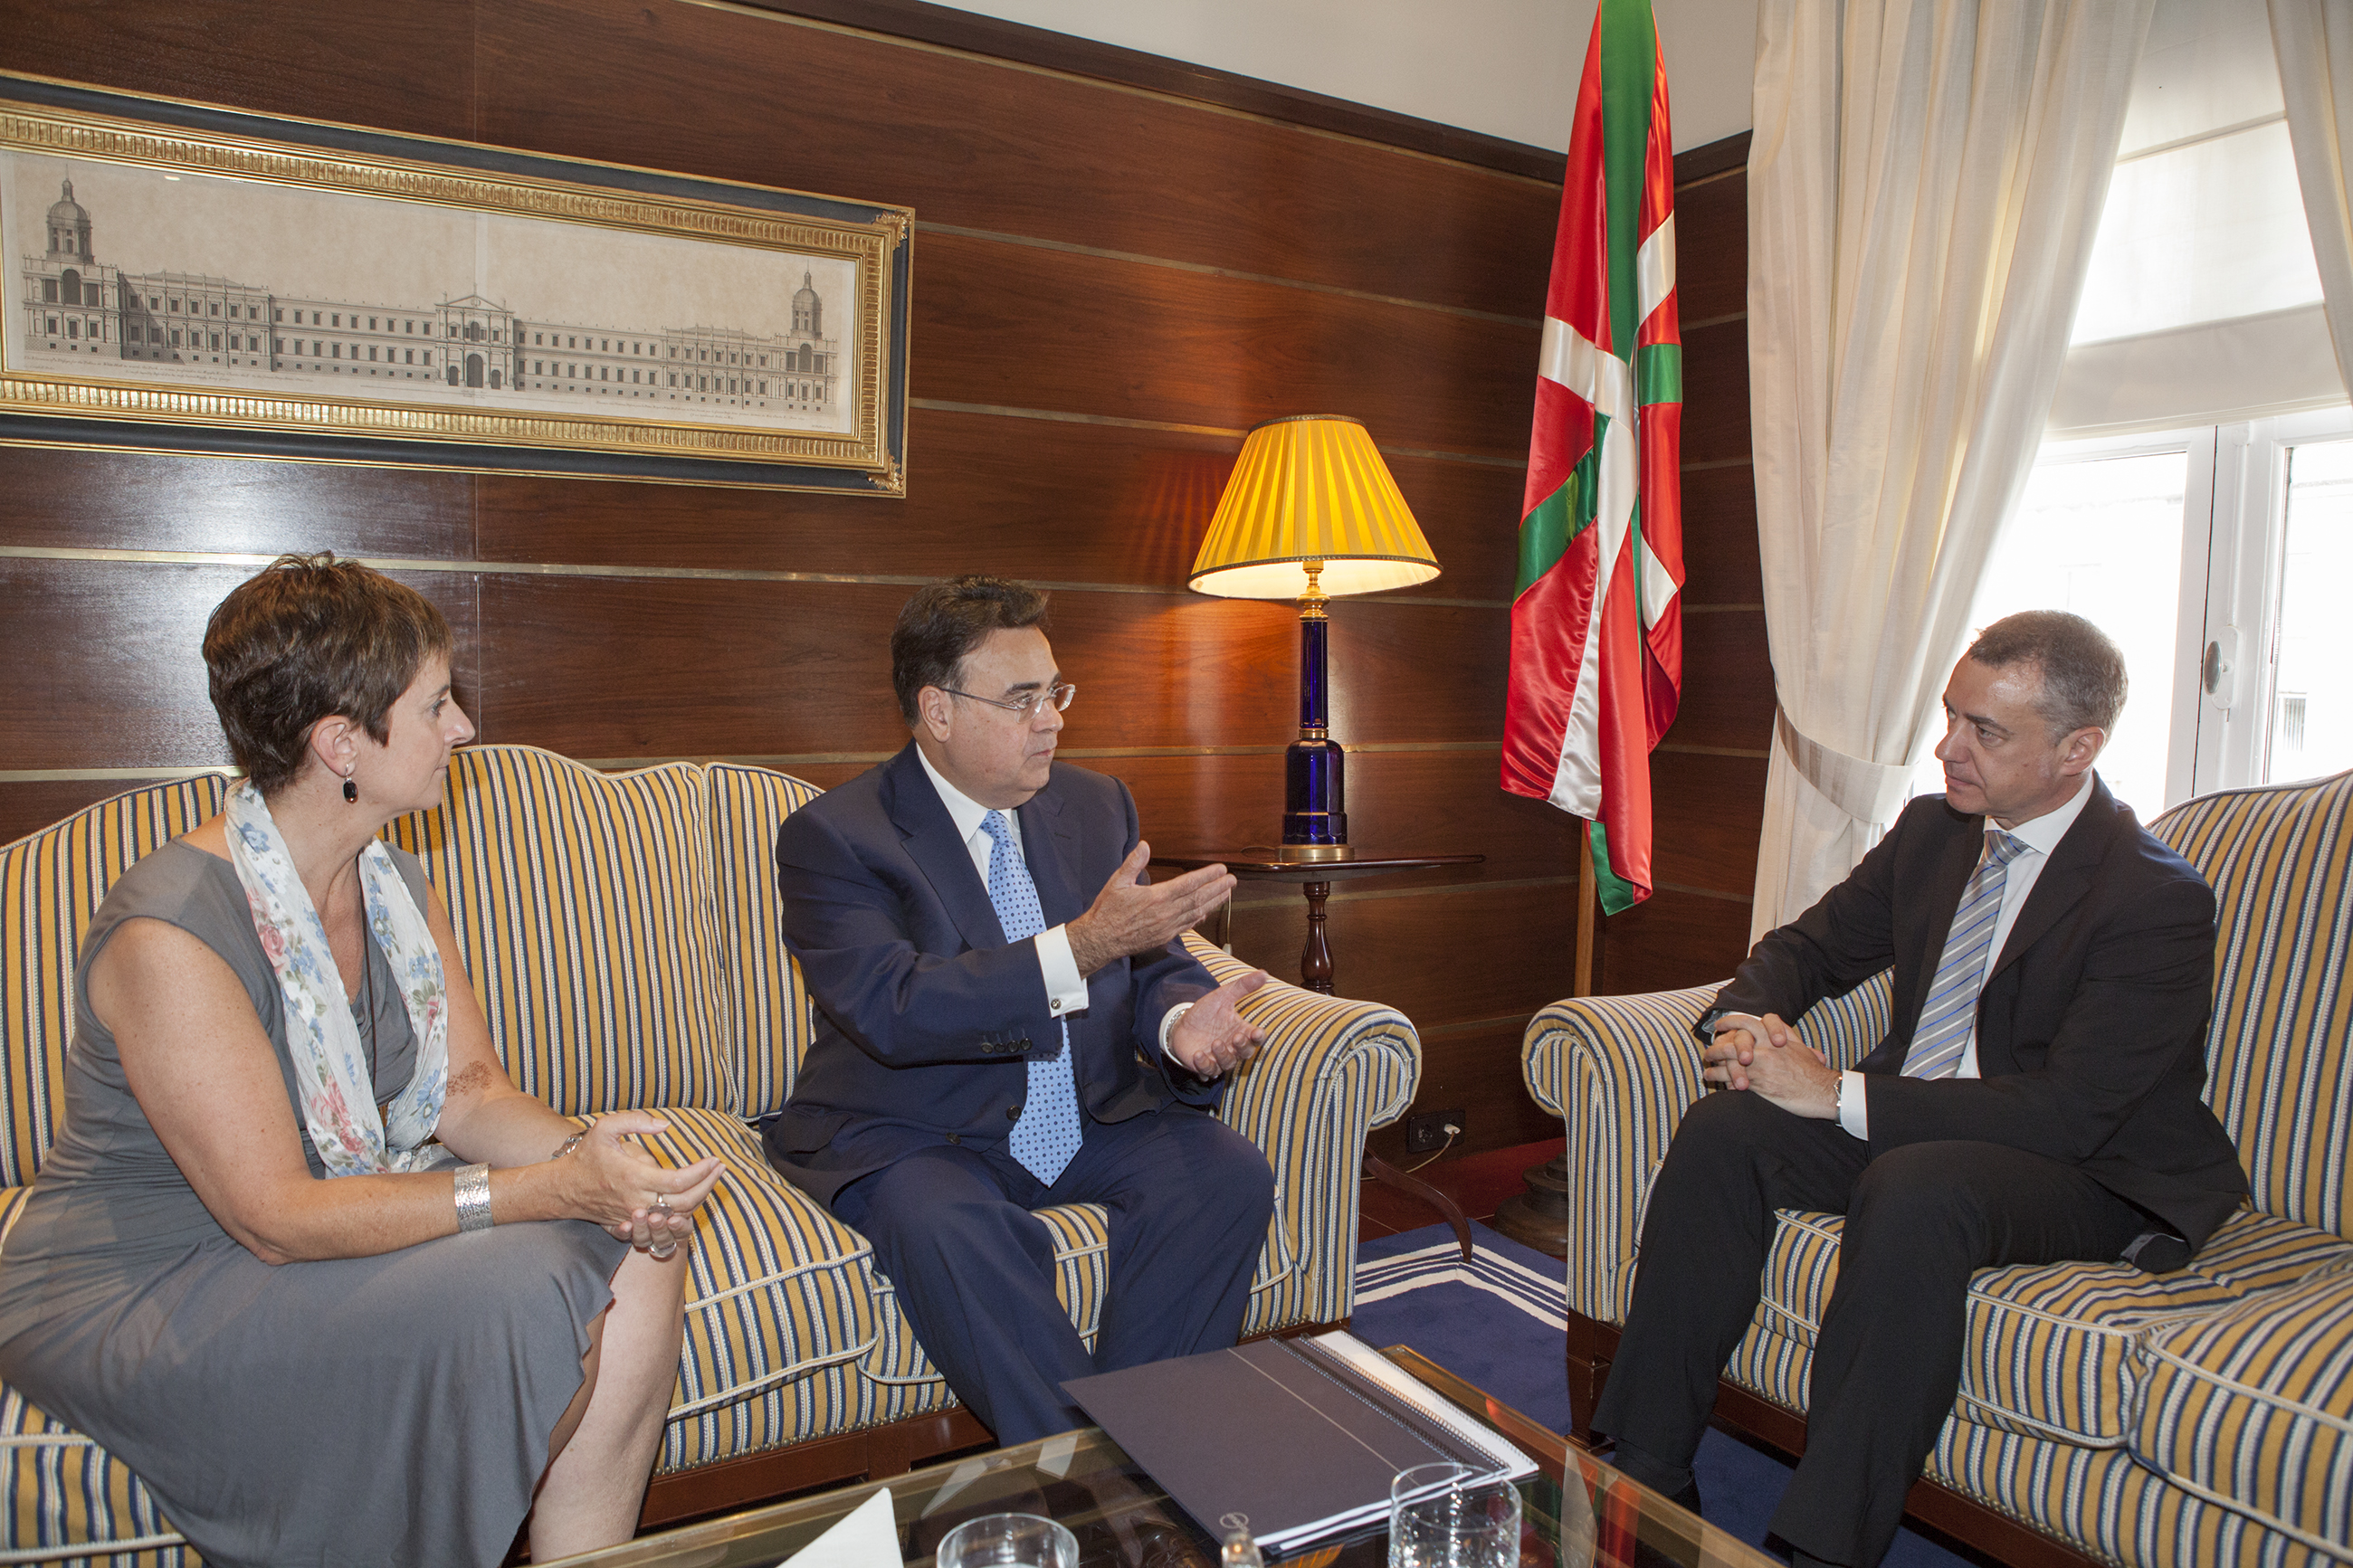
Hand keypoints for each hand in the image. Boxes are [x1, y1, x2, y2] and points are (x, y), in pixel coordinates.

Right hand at [558, 1110, 723, 1243]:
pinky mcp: (633, 1223)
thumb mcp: (606, 1128)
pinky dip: (684, 1211)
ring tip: (711, 1178)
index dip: (701, 1172)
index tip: (714, 1160)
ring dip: (699, 1198)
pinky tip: (693, 1195)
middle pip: (685, 1202)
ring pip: (678, 1215)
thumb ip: (636, 1121)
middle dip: (708, 1185)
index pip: (678, 1181)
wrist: (563, 1188)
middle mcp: (637, 1200)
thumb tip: (666, 1125)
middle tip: (720, 1168)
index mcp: (633, 1177)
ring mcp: (635, 1215)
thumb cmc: (587, 1155)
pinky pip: (665, 1222)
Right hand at [1066, 842, 1235, 976]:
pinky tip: (1207, 912)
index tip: (1221, 869)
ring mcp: (1167, 927)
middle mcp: (1166, 913)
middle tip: (1232, 880)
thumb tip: (1145, 845)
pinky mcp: (1164, 937)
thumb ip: (1133, 863)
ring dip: (1214, 902)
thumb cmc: (1107, 910)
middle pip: (1198, 899)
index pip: (1188, 884)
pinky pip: (1187, 926)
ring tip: (1227, 893)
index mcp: (1156, 897)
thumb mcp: (1117, 882)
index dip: (1207, 876)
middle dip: (1217, 888)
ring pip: (1197, 913)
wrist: (1101, 940)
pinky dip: (1199, 917)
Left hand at [1168, 970, 1268, 1077]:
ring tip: (1215, 1043)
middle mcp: (1233, 1047)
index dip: (1259, 1037)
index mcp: (1241, 1031)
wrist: (1182, 1023)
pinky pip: (1209, 1071)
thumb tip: (1264, 973)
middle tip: (1236, 1037)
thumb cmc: (1206, 1011)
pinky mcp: (1204, 1065)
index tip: (1257, 1032)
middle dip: (1243, 1047)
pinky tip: (1199, 1055)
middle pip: (1246, 1053)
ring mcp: (1219, 1058)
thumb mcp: (1223, 995)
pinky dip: (1205, 1065)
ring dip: (1224, 1055)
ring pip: (1228, 1064)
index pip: (1256, 1038)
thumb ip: (1243, 986)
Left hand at [1702, 1012, 1838, 1117]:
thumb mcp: (1801, 1046)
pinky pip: (1731, 1077)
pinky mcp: (1757, 1083)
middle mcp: (1765, 1047)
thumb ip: (1787, 1036)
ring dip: (1713, 1061)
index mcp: (1775, 1036)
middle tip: (1710, 1049)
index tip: (1720, 1026)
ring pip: (1728, 1058)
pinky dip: (1718, 1076)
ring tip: (1707, 1066)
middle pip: (1732, 1040)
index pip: (1747, 1022)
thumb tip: (1780, 1032)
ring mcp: (1760, 1064)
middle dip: (1717, 1045)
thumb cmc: (1814, 1071)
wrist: (1823, 1090)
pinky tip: (1712, 1077)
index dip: (1730, 1022)